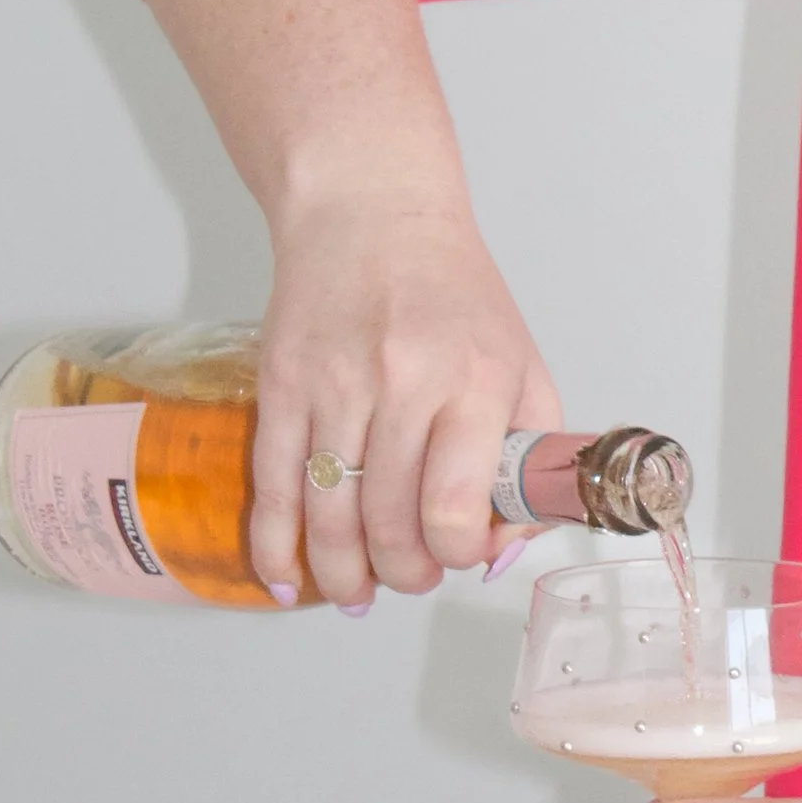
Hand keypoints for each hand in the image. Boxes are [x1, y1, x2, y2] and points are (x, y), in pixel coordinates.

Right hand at [250, 190, 561, 606]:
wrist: (369, 211)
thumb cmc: (454, 294)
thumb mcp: (521, 364)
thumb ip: (529, 462)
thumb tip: (498, 556)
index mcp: (476, 382)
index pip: (455, 507)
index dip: (457, 555)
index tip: (460, 555)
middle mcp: (403, 384)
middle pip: (388, 523)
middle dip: (403, 574)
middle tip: (410, 577)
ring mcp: (334, 385)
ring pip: (327, 516)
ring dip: (342, 574)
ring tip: (357, 591)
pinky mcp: (280, 384)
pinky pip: (271, 486)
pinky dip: (276, 546)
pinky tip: (288, 579)